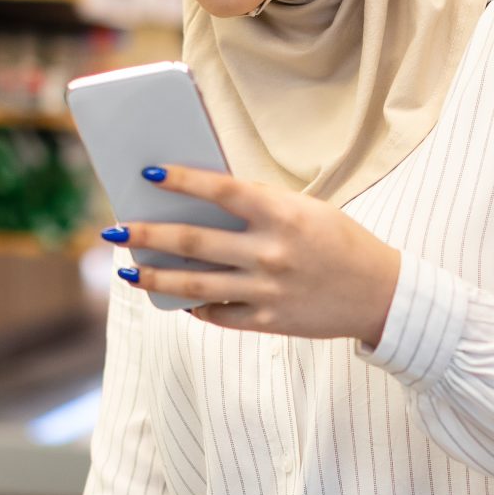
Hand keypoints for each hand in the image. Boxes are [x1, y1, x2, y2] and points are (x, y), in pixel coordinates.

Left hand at [109, 164, 402, 345]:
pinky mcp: (268, 321)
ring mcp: (266, 289)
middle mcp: (270, 251)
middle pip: (192, 241)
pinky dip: (194, 306)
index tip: (150, 174)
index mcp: (282, 214)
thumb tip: (203, 201)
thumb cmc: (339, 242)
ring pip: (194, 284)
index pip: (221, 189)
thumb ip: (260, 205)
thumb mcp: (306, 210)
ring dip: (154, 277)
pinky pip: (217, 314)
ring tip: (129, 271)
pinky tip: (176, 300)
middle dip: (146, 234)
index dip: (182, 180)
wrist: (380, 293)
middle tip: (114, 229)